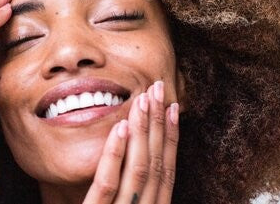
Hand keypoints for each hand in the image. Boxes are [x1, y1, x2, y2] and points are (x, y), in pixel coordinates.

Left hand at [83, 81, 179, 203]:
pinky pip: (108, 183)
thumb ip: (130, 191)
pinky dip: (115, 154)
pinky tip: (120, 127)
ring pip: (138, 168)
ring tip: (142, 99)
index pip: (166, 170)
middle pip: (155, 163)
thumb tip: (136, 153)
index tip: (172, 107)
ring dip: (142, 130)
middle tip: (157, 89)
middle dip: (158, 123)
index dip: (171, 136)